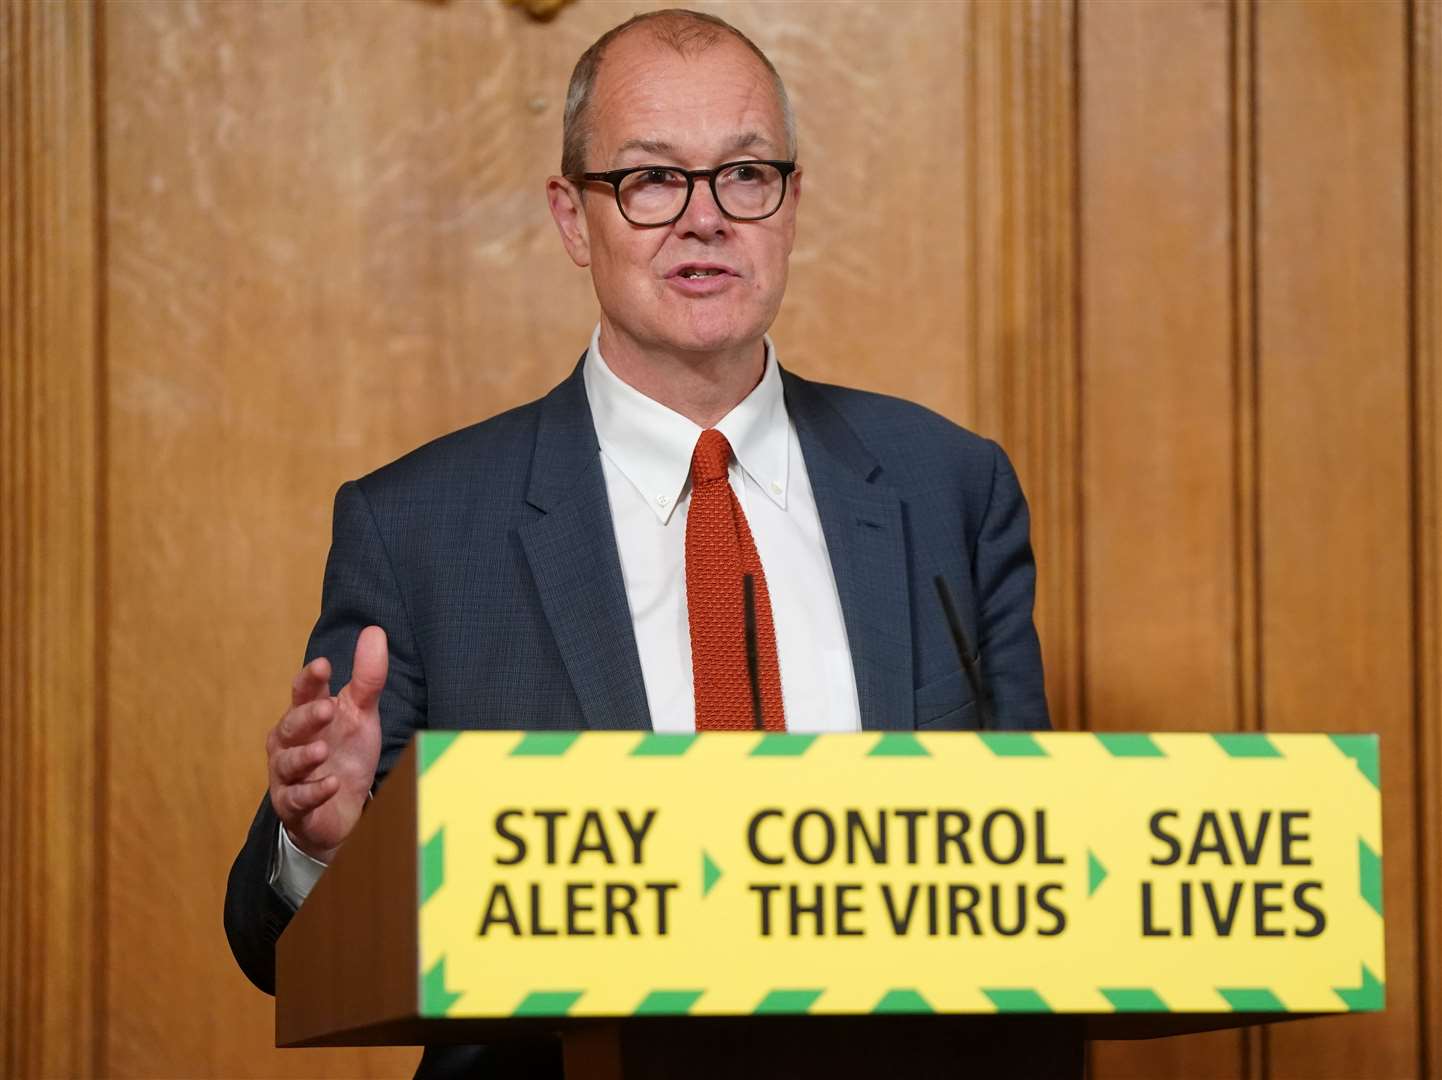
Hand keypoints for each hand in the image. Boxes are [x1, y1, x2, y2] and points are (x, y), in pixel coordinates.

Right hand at [266, 626, 386, 862]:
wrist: (340, 806)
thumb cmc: (346, 751)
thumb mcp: (361, 713)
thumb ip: (367, 677)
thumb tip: (374, 631)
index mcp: (306, 713)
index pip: (304, 691)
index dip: (311, 679)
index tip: (324, 665)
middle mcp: (290, 742)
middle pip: (292, 725)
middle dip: (306, 717)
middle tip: (325, 710)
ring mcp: (288, 774)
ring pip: (288, 763)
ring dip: (304, 757)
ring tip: (322, 751)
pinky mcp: (293, 805)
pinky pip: (298, 798)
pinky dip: (313, 792)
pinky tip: (331, 785)